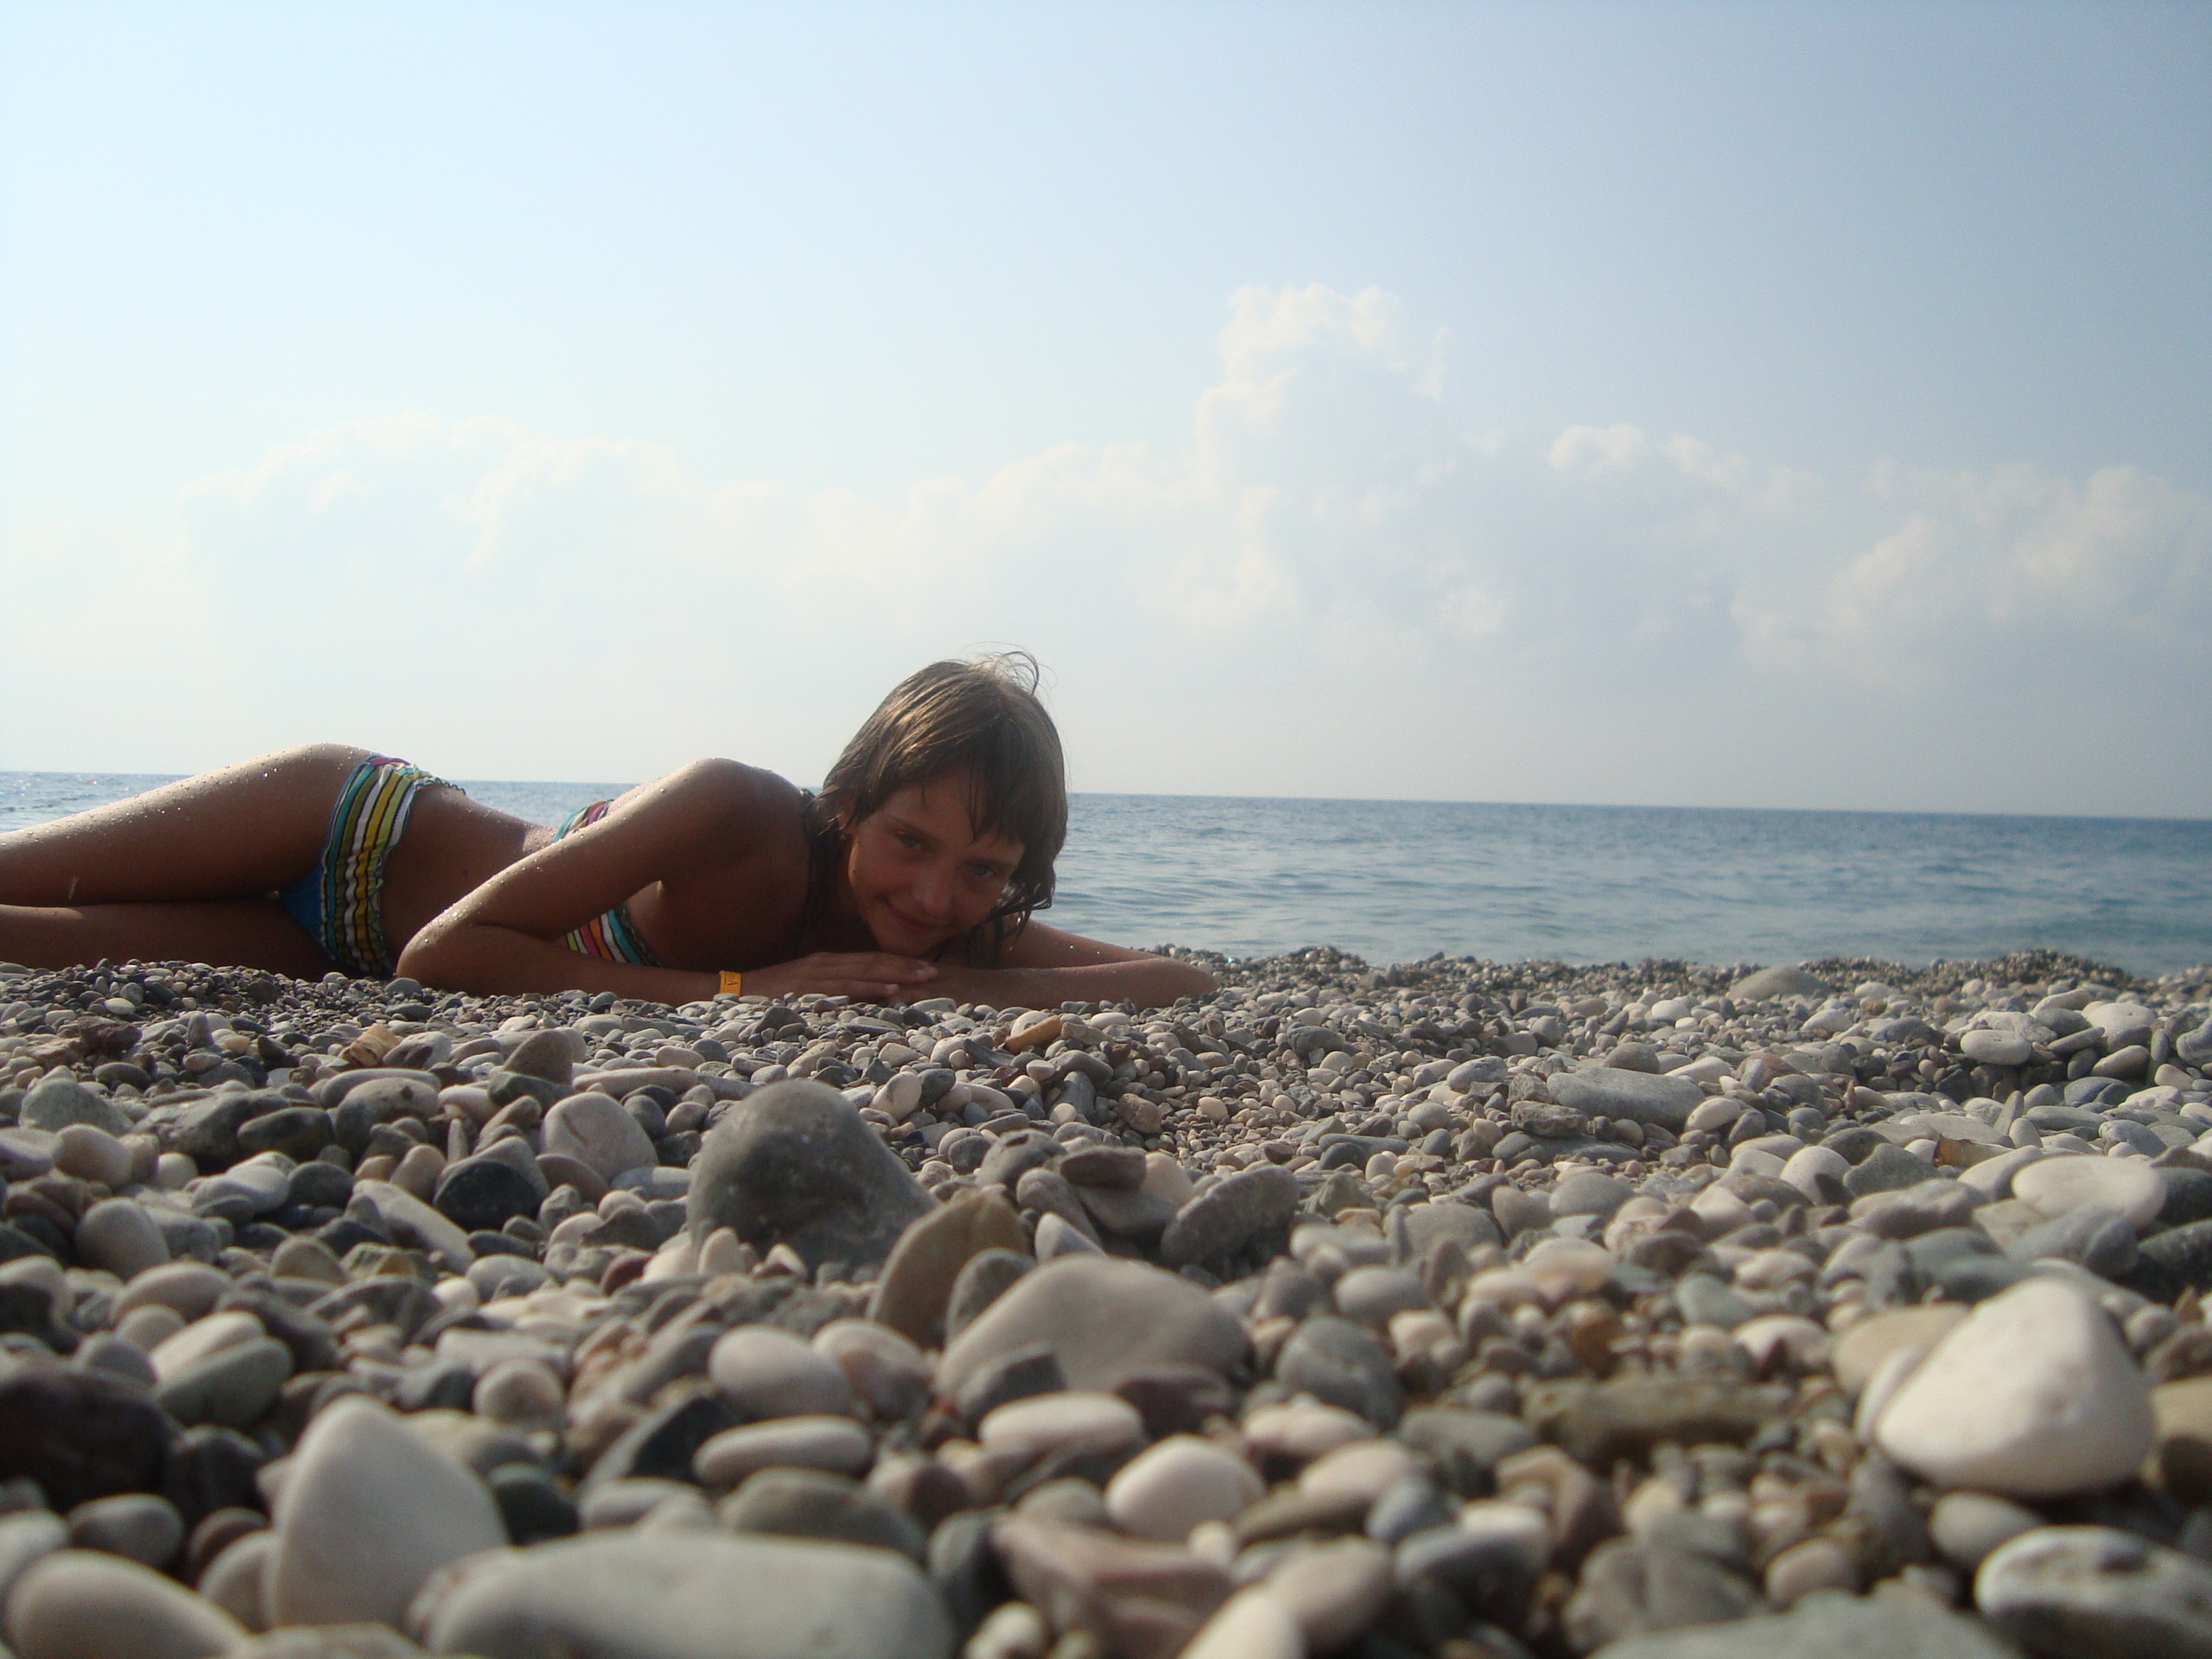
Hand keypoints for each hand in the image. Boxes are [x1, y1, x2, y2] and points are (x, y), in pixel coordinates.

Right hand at [742, 952, 939, 1002]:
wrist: (733, 991)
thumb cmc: (771, 995)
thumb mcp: (807, 989)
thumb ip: (832, 989)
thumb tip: (863, 999)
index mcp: (828, 962)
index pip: (870, 960)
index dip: (899, 963)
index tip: (926, 968)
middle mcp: (826, 963)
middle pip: (873, 963)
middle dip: (905, 967)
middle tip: (935, 973)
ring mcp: (817, 975)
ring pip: (864, 972)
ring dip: (895, 976)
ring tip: (921, 980)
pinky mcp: (808, 989)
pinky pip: (844, 988)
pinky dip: (869, 989)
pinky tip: (889, 991)